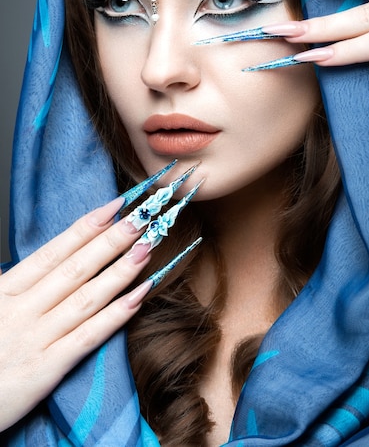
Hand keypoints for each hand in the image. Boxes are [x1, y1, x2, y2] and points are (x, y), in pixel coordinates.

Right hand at [0, 198, 150, 431]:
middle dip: (112, 240)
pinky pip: (87, 337)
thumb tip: (36, 260)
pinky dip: (116, 316)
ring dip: (120, 271)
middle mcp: (23, 309)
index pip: (54, 251)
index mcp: (7, 290)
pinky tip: (139, 297)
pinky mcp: (46, 369)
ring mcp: (36, 338)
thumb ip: (13, 283)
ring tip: (147, 248)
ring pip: (86, 297)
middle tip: (142, 218)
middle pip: (75, 268)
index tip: (114, 207)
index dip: (87, 227)